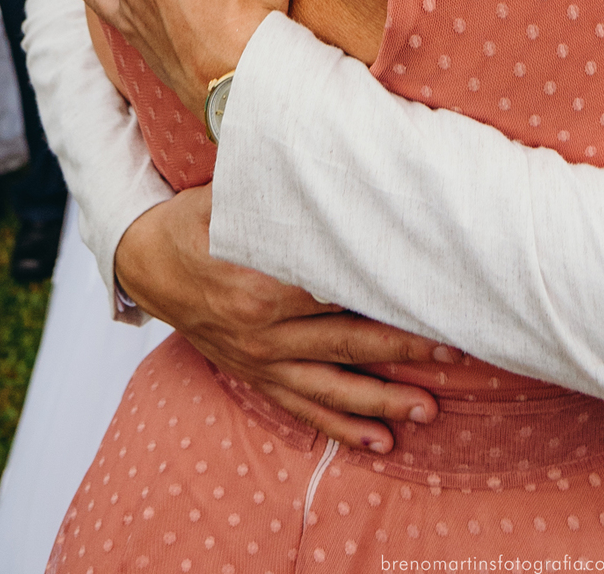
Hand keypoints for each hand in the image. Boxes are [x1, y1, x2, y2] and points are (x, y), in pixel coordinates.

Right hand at [116, 187, 459, 451]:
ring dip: (382, 401)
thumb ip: (282, 189)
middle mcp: (264, 329)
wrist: (148, 261)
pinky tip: (380, 443)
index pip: (339, 288)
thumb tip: (337, 161)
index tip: (432, 295)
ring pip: (332, 387)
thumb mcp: (233, 194)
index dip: (386, 292)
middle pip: (346, 340)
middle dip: (403, 349)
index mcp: (262, 281)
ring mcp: (261, 360)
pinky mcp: (257, 377)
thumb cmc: (202, 220)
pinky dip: (342, 429)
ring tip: (428, 410)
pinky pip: (304, 408)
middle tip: (454, 352)